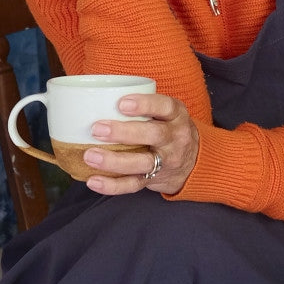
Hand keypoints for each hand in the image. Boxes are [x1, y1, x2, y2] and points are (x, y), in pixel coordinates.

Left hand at [82, 93, 198, 196]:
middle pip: (153, 135)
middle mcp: (175, 138)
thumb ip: (142, 105)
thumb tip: (97, 98)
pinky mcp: (155, 179)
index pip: (165, 107)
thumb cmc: (168, 129)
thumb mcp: (166, 113)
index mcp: (176, 116)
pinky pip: (134, 184)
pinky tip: (93, 180)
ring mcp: (166, 161)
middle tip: (97, 129)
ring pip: (142, 163)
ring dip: (114, 161)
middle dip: (124, 132)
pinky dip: (112, 185)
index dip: (144, 104)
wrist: (193, 162)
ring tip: (90, 156)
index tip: (121, 104)